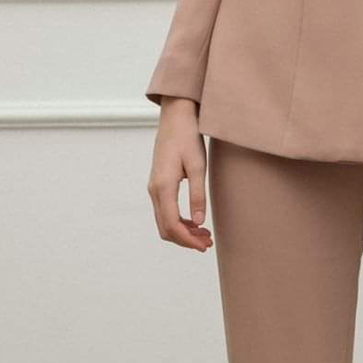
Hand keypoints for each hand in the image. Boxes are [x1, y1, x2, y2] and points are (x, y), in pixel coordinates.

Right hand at [147, 97, 213, 250]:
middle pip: (165, 228)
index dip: (188, 240)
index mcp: (163, 186)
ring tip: (205, 235)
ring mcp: (154, 187)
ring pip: (164, 221)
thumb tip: (200, 222)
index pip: (172, 224)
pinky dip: (179, 222)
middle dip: (186, 240)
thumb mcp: (198, 166)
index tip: (205, 246)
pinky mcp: (158, 184)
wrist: (176, 117)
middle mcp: (154, 190)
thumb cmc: (188, 137)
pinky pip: (165, 211)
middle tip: (208, 243)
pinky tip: (195, 222)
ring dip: (183, 232)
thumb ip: (198, 195)